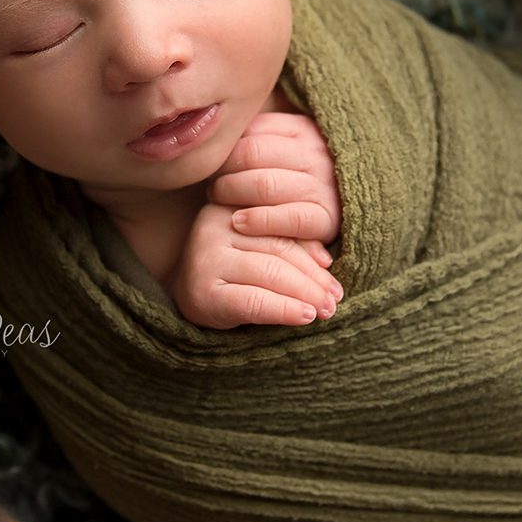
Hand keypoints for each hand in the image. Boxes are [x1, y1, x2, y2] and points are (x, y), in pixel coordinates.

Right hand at [168, 199, 344, 329]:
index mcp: (230, 203)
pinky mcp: (202, 290)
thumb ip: (289, 243)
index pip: (280, 225)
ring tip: (326, 310)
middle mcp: (213, 224)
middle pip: (278, 249)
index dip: (311, 249)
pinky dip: (284, 310)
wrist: (186, 297)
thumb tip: (327, 260)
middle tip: (335, 298)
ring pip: (270, 273)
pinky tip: (304, 317)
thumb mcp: (261, 248)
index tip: (332, 268)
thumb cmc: (234, 270)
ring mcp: (205, 256)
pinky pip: (253, 301)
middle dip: (313, 277)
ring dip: (305, 294)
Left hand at [206, 112, 342, 252]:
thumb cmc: (302, 179)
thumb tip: (213, 132)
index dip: (225, 148)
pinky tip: (238, 222)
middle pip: (251, 154)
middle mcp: (315, 154)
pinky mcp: (326, 219)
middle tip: (212, 185)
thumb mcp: (287, 147)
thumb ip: (259, 137)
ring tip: (218, 200)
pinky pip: (288, 218)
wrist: (356, 207)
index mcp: (303, 130)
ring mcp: (322, 186)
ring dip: (231, 193)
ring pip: (264, 185)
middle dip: (223, 171)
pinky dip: (259, 220)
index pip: (251, 130)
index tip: (213, 163)